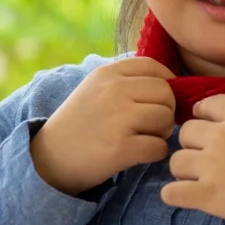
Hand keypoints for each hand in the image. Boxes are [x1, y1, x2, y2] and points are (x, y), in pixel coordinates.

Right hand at [31, 57, 176, 195]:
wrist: (50, 157)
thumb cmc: (81, 122)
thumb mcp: (96, 89)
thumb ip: (127, 81)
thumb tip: (173, 83)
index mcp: (107, 73)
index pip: (154, 67)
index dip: (167, 83)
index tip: (161, 100)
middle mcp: (112, 91)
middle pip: (166, 93)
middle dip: (166, 110)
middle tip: (152, 124)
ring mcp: (117, 119)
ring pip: (166, 118)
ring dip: (162, 132)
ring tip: (145, 138)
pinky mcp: (120, 148)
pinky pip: (159, 147)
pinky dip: (156, 153)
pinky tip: (140, 154)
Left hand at [161, 94, 224, 219]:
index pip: (210, 103)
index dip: (203, 111)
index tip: (201, 118)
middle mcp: (220, 136)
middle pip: (187, 131)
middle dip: (191, 142)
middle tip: (202, 155)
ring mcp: (209, 165)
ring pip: (176, 160)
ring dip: (183, 169)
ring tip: (194, 178)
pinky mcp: (204, 194)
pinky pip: (170, 192)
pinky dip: (174, 195)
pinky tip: (183, 197)